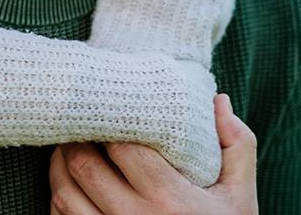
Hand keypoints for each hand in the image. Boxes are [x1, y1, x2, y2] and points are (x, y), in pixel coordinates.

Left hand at [49, 94, 257, 214]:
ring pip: (65, 194)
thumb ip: (236, 146)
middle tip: (81, 123)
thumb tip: (217, 100)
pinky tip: (70, 184)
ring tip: (68, 147)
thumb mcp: (240, 197)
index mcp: (170, 199)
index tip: (109, 108)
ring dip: (59, 166)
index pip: (121, 146)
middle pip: (84, 166)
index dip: (110, 122)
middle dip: (77, 139)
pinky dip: (59, 198)